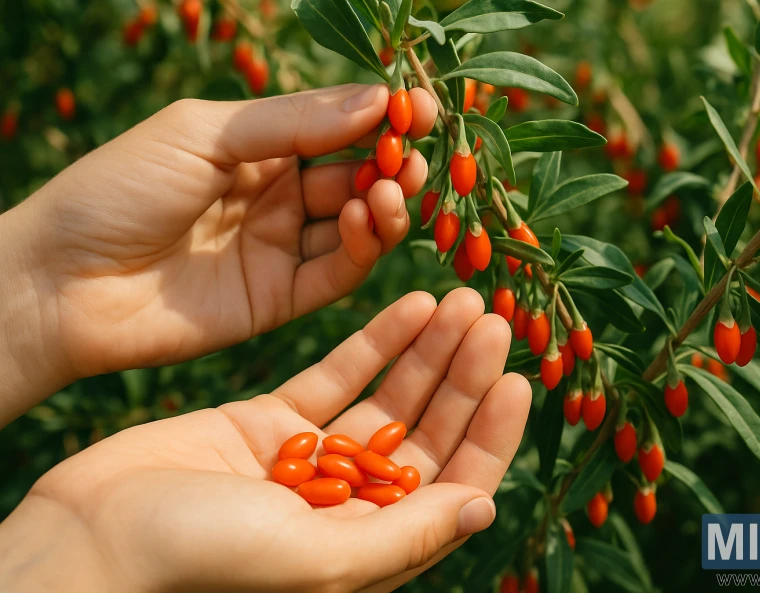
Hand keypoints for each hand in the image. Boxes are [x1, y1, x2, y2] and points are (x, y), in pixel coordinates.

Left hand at [0, 84, 436, 419]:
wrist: (62, 283)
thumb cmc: (118, 189)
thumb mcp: (204, 134)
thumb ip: (291, 122)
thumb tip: (378, 100)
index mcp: (256, 146)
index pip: (336, 127)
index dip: (382, 118)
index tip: (422, 109)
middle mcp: (277, 195)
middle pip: (357, 176)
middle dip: (394, 163)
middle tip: (417, 155)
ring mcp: (280, 248)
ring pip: (357, 225)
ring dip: (387, 204)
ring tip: (394, 189)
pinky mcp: (281, 299)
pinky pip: (337, 272)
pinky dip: (362, 247)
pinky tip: (367, 220)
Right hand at [0, 289, 531, 592]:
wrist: (92, 536)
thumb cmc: (201, 559)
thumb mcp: (315, 556)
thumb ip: (404, 537)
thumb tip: (483, 508)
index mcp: (371, 546)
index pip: (454, 485)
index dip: (490, 434)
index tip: (517, 378)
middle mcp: (350, 505)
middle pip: (426, 430)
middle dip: (464, 376)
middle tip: (492, 317)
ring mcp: (310, 461)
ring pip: (387, 395)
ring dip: (427, 349)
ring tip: (461, 298)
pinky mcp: (270, 424)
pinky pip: (336, 376)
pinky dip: (373, 341)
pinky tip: (410, 304)